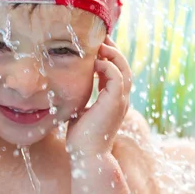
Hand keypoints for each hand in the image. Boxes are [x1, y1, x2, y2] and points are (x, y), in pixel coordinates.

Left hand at [66, 36, 131, 156]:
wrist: (86, 156)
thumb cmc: (80, 138)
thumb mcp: (81, 111)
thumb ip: (82, 97)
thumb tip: (70, 85)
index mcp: (114, 100)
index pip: (117, 72)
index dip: (109, 57)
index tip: (97, 46)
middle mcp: (121, 99)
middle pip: (124, 66)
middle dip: (113, 50)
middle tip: (101, 37)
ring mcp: (121, 100)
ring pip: (124, 69)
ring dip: (112, 54)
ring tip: (99, 44)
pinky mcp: (115, 103)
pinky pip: (116, 77)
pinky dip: (107, 66)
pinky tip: (95, 63)